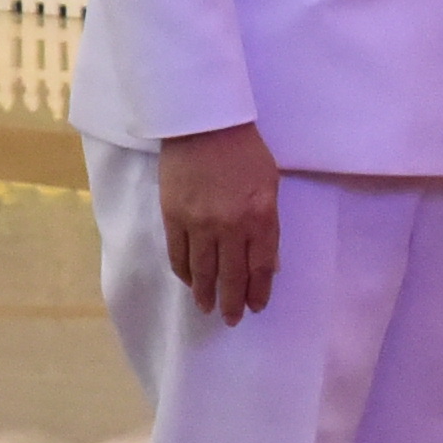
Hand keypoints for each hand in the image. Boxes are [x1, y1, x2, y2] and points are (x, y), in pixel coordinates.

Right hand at [155, 121, 282, 326]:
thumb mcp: (270, 184)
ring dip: (205, 293)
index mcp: (260, 217)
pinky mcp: (173, 215)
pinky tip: (188, 280)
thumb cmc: (243, 149)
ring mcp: (199, 223)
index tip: (256, 307)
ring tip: (207, 308)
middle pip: (232, 275)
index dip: (258, 291)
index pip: (261, 267)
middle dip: (233, 302)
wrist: (202, 122)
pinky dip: (183, 271)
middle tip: (231, 320)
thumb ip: (269, 225)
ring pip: (202, 270)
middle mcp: (230, 226)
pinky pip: (178, 253)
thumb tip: (267, 263)